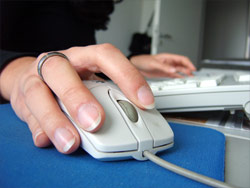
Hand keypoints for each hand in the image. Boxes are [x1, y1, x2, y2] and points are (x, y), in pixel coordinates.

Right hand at [0, 44, 154, 153]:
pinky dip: (38, 129)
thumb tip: (131, 121)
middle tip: (96, 122)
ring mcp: (36, 79)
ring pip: (38, 94)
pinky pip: (27, 115)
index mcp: (82, 56)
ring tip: (70, 142)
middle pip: (63, 72)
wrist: (33, 77)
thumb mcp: (93, 82)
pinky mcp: (22, 98)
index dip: (127, 76)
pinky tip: (47, 140)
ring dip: (55, 120)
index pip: (106, 56)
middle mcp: (57, 63)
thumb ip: (110, 98)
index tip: (145, 102)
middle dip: (79, 98)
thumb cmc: (70, 80)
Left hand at [130, 53, 195, 77]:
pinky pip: (174, 75)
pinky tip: (182, 80)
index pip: (182, 59)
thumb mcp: (154, 63)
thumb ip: (164, 67)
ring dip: (185, 74)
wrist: (136, 65)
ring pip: (179, 71)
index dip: (189, 64)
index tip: (193, 69)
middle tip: (193, 76)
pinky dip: (179, 78)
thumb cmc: (144, 60)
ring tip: (190, 79)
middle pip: (182, 65)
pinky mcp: (164, 73)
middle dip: (188, 70)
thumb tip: (173, 70)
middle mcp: (169, 62)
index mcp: (168, 57)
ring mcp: (167, 68)